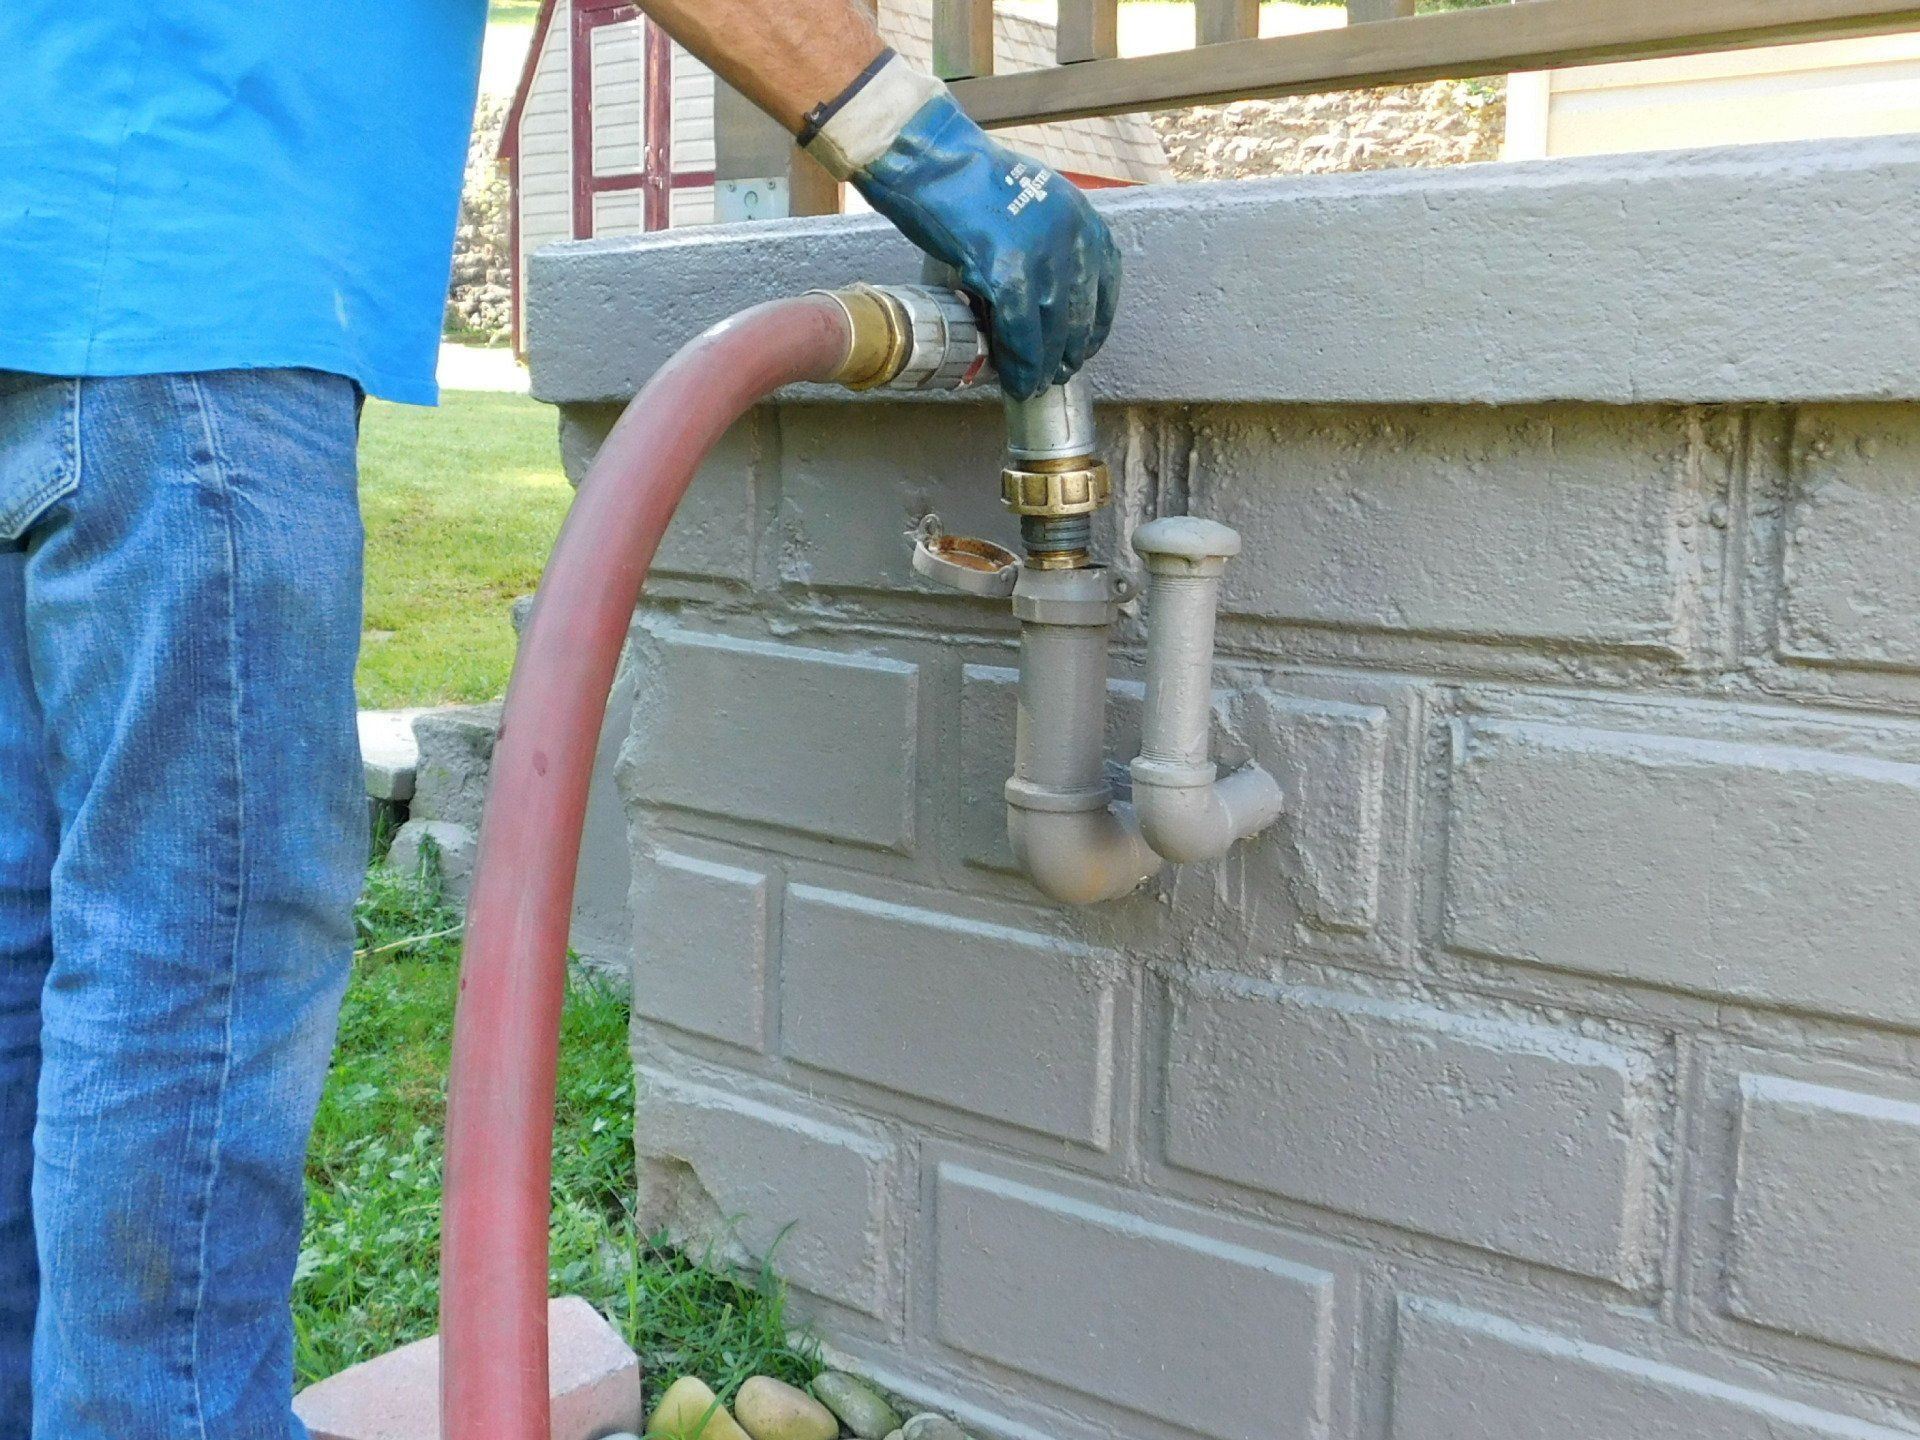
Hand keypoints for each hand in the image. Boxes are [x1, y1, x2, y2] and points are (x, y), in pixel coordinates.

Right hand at [849, 94, 1121, 399]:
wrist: (931, 160)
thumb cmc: (968, 180)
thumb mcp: (1031, 205)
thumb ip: (1047, 244)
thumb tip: (1042, 294)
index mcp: (1081, 218)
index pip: (1104, 285)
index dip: (1093, 325)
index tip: (1082, 346)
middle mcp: (1072, 237)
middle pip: (1080, 314)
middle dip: (1070, 352)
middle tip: (1057, 374)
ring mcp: (1042, 257)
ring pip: (1054, 331)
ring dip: (1044, 366)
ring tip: (1034, 384)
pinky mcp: (1008, 274)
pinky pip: (1022, 334)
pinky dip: (1019, 364)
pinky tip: (1014, 381)